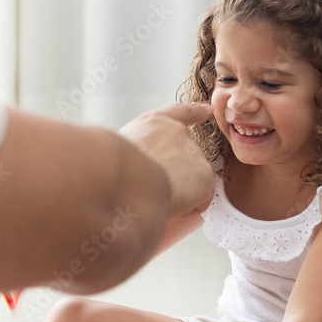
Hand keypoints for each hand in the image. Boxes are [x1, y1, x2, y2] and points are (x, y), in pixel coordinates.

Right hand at [119, 103, 213, 218]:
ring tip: (155, 197)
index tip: (207, 110)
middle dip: (174, 175)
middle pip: (183, 159)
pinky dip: (186, 210)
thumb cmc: (114, 170)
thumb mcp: (119, 150)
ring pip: (190, 184)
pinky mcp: (205, 177)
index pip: (180, 113)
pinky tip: (168, 206)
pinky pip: (198, 203)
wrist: (127, 182)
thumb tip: (146, 171)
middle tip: (152, 188)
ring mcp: (194, 154)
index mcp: (154, 123)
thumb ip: (139, 151)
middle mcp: (177, 133)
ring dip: (178, 194)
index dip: (195, 112)